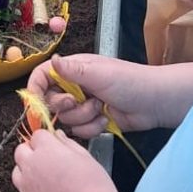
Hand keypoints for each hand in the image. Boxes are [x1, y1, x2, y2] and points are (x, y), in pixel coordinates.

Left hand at [12, 129, 122, 191]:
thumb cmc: (96, 191)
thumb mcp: (88, 160)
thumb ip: (68, 144)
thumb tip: (57, 136)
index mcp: (47, 151)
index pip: (37, 135)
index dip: (47, 139)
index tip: (56, 146)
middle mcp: (31, 167)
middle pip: (21, 151)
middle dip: (32, 152)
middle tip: (51, 160)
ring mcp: (25, 188)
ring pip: (18, 171)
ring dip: (28, 170)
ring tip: (50, 179)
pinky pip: (24, 191)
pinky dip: (32, 189)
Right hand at [27, 54, 159, 137]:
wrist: (157, 102)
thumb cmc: (131, 81)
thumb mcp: (99, 74)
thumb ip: (72, 70)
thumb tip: (52, 60)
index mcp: (73, 70)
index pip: (42, 77)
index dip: (35, 89)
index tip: (37, 102)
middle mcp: (75, 87)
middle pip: (51, 102)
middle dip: (66, 107)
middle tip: (82, 102)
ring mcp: (83, 105)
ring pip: (66, 119)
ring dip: (83, 118)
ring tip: (101, 110)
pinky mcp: (92, 121)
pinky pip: (78, 131)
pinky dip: (92, 129)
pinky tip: (106, 121)